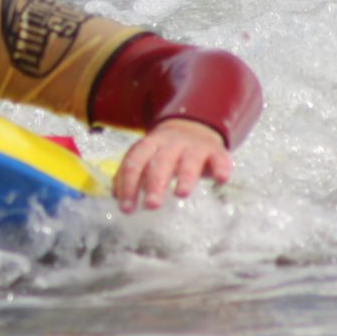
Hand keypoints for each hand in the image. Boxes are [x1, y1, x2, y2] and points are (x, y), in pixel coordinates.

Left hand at [112, 119, 232, 212]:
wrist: (195, 127)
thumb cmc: (166, 150)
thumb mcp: (147, 156)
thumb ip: (131, 173)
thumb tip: (115, 195)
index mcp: (149, 144)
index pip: (135, 162)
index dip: (129, 184)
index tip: (127, 208)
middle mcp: (171, 143)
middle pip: (160, 162)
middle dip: (155, 184)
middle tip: (151, 205)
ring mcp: (194, 146)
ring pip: (189, 160)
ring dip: (185, 177)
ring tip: (181, 194)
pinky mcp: (215, 151)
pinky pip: (219, 158)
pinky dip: (220, 168)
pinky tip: (221, 179)